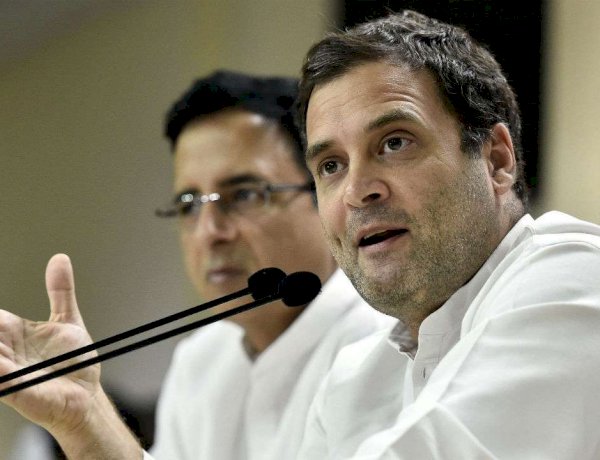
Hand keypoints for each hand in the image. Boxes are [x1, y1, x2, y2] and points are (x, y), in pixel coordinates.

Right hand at [0, 254, 100, 433]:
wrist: (87, 394)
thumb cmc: (74, 361)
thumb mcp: (68, 320)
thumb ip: (60, 291)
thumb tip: (59, 258)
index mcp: (13, 331)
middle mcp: (6, 351)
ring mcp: (9, 372)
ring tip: (0, 345)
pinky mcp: (18, 391)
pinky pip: (1, 380)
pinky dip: (0, 369)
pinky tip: (1, 361)